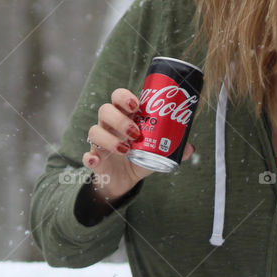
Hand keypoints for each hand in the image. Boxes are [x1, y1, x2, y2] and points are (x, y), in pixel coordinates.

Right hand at [82, 87, 194, 202]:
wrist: (125, 179)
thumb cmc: (139, 156)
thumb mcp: (156, 151)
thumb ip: (172, 147)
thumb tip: (190, 147)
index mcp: (125, 116)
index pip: (118, 98)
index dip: (124, 97)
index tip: (137, 105)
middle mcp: (109, 125)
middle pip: (105, 110)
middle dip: (120, 119)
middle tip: (135, 132)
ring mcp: (99, 141)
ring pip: (94, 131)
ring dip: (109, 139)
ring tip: (125, 150)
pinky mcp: (94, 158)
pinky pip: (86, 155)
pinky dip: (90, 157)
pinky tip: (95, 160)